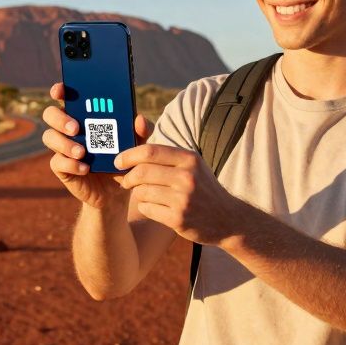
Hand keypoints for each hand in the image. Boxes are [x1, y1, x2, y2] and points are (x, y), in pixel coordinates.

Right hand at [43, 82, 154, 209]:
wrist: (118, 190)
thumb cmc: (124, 158)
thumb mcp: (137, 144)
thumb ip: (141, 131)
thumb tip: (139, 119)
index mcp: (83, 115)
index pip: (64, 96)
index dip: (59, 90)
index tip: (61, 90)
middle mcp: (68, 128)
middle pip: (50, 114)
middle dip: (60, 118)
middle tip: (76, 128)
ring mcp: (63, 148)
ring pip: (49, 137)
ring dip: (64, 143)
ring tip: (82, 152)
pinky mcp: (62, 168)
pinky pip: (57, 162)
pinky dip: (71, 164)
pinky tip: (85, 168)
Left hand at [113, 143, 240, 245]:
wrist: (227, 219)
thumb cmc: (202, 187)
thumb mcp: (192, 164)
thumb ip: (166, 150)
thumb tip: (136, 125)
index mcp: (189, 159)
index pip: (150, 151)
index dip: (128, 155)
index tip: (118, 161)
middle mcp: (187, 177)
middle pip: (142, 172)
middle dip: (127, 176)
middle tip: (124, 180)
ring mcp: (183, 199)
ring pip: (141, 192)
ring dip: (137, 193)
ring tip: (144, 193)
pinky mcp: (178, 219)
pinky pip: (147, 209)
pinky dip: (145, 207)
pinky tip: (155, 206)